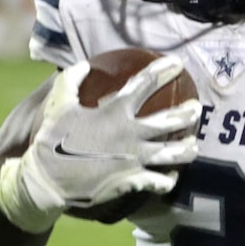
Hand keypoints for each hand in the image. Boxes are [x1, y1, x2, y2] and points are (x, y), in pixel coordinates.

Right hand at [0, 57, 201, 231]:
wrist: (48, 181)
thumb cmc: (52, 140)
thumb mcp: (58, 104)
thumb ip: (71, 79)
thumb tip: (85, 64)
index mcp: (115, 112)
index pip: (145, 84)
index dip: (163, 70)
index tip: (178, 63)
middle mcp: (130, 135)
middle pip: (170, 121)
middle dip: (188, 113)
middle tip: (196, 108)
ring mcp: (134, 160)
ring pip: (173, 154)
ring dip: (187, 149)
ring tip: (194, 145)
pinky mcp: (132, 182)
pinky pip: (160, 182)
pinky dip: (168, 179)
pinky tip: (172, 176)